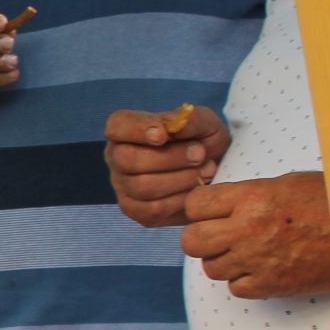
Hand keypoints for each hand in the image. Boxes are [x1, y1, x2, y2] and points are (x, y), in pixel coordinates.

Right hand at [106, 106, 228, 227]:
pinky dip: (181, 199)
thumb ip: (188, 120)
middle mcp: (116, 157)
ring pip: (142, 186)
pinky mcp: (134, 209)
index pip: (117, 126)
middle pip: (128, 160)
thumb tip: (172, 125)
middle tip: (200, 155)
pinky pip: (153, 208)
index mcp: (125, 129)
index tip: (163, 135)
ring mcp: (122, 185)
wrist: (213, 170)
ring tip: (206, 171)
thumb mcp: (203, 123)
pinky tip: (196, 189)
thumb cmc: (202, 142)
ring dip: (181, 179)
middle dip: (170, 158)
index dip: (137, 130)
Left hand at [182, 172, 329, 298]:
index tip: (209, 212)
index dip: (199, 209)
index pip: (194, 205)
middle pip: (191, 241)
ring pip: (210, 268)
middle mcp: (247, 229)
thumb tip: (220, 203)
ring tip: (246, 252)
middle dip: (201, 238)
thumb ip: (248, 194)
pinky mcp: (269, 284)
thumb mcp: (287, 184)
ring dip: (223, 261)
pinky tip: (260, 268)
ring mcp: (256, 259)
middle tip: (219, 235)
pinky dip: (243, 281)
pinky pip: (234, 288)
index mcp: (252, 197)